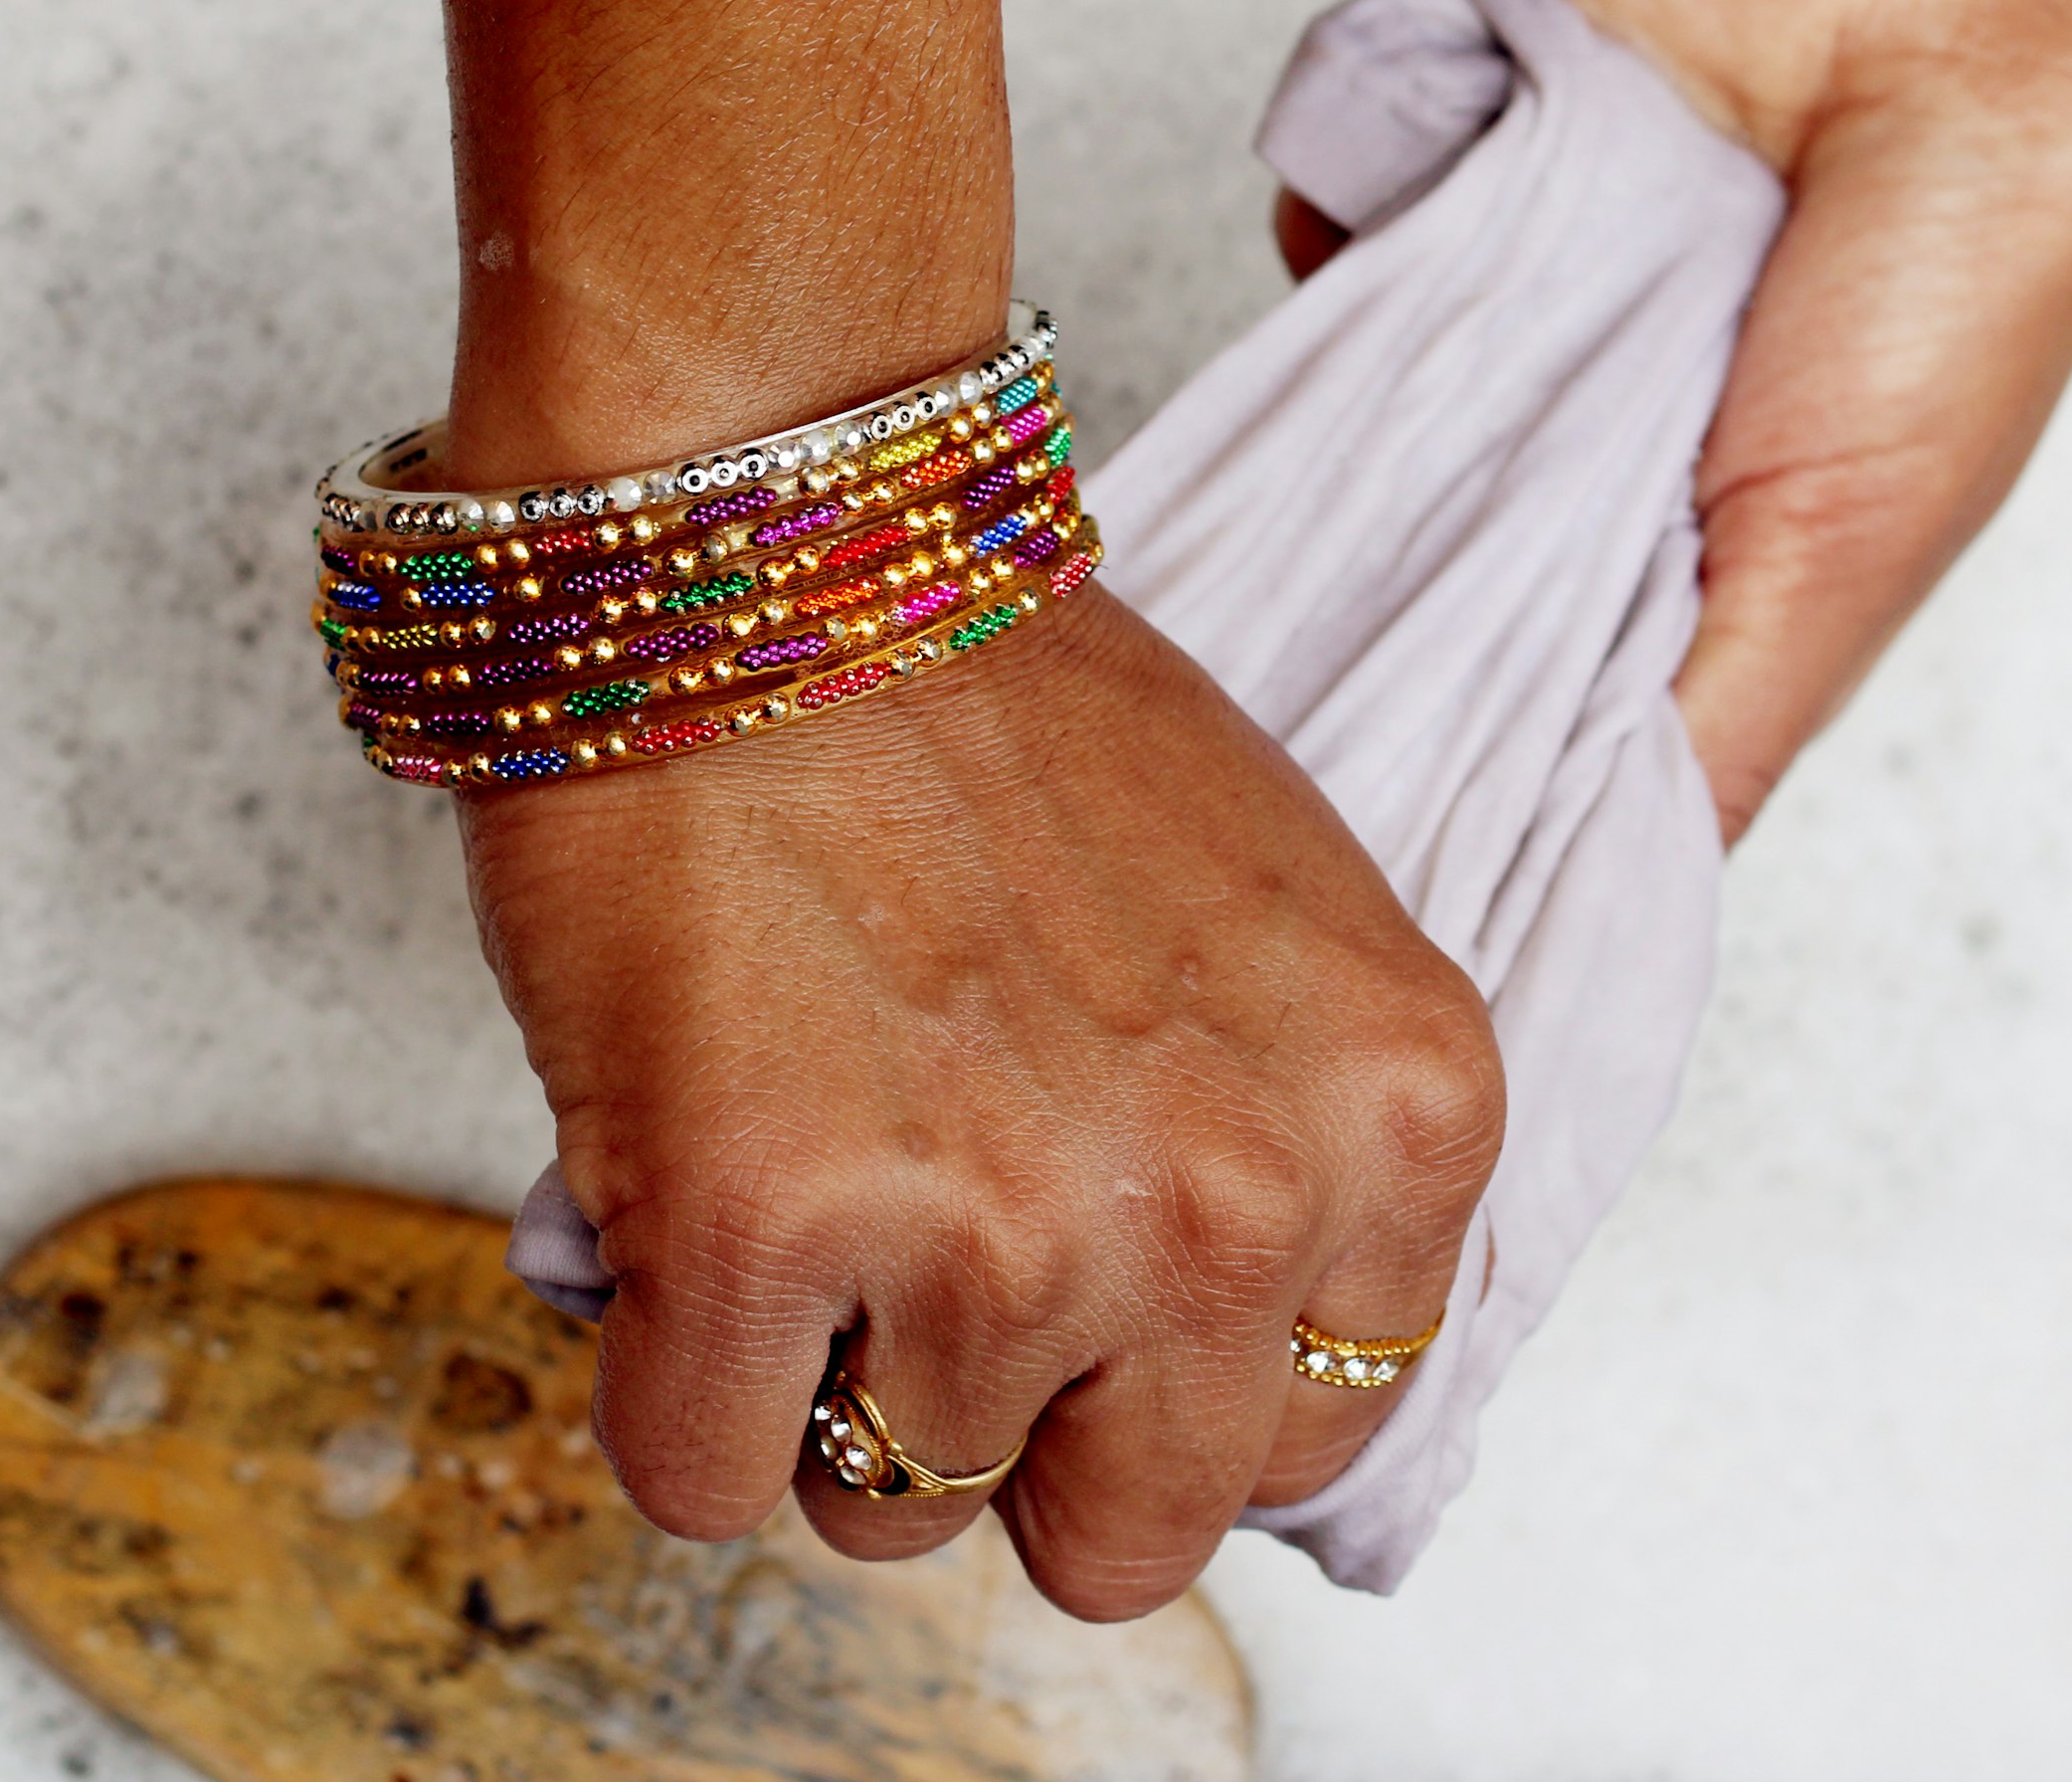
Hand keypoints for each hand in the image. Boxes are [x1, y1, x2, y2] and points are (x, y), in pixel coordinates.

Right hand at [457, 586, 1502, 1619]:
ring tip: (809, 1162)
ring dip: (826, 1381)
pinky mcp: (769, 1228)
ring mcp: (1008, 1231)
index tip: (1089, 1283)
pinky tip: (692, 1201)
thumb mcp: (1276, 925)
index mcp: (1403, 1113)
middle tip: (932, 1267)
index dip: (1169, 1378)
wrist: (774, 538)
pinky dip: (669, 1377)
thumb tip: (1209, 1362)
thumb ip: (1295, 1148)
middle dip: (1016, 1437)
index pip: (1313, 1434)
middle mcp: (1238, 1201)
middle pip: (1128, 1533)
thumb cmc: (992, 704)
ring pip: (897, 1512)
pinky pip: (704, 1476)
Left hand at [1291, 0, 2071, 836]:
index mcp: (1665, 567)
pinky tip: (1421, 238)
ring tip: (1362, 452)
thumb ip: (1704, 740)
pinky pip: (1314, 234)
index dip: (1423, 773)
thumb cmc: (1960, 276)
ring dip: (1341, 436)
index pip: (1496, 708)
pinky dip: (1346, 239)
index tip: (1329, 869)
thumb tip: (1588, 918)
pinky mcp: (1426, 172)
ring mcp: (1481, 315)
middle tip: (1265, 697)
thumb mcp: (1840, 564)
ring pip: (1328, 421)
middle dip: (1337, 626)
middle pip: (1378, 576)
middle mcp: (1556, 452)